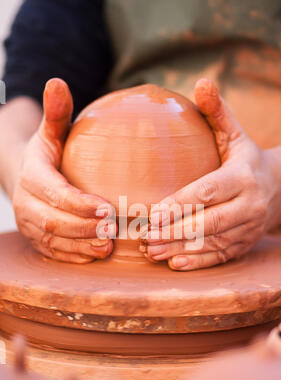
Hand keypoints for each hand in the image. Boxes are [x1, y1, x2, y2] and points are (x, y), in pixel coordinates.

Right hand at [13, 78, 115, 262]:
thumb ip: (57, 114)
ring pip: (52, 240)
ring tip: (108, 247)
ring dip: (80, 245)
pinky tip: (94, 256)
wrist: (25, 176)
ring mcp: (29, 224)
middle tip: (114, 230)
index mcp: (32, 175)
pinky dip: (72, 256)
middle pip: (53, 221)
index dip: (78, 203)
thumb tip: (57, 81)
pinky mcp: (36, 239)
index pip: (54, 192)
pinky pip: (52, 252)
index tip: (106, 208)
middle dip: (83, 228)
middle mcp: (26, 202)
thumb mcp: (52, 132)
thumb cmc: (49, 153)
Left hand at [144, 79, 280, 270]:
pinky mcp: (245, 245)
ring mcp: (248, 228)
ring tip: (152, 251)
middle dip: (177, 231)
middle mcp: (249, 204)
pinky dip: (198, 263)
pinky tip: (174, 264)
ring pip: (213, 242)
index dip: (182, 204)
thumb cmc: (244, 158)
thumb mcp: (234, 134)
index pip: (209, 191)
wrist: (279, 187)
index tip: (154, 213)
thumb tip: (202, 82)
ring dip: (181, 249)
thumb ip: (217, 112)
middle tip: (146, 236)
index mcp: (243, 176)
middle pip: (210, 222)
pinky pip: (221, 256)